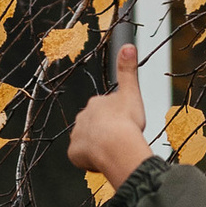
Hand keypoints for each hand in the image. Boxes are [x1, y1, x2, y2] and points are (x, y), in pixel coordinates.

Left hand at [67, 37, 152, 186]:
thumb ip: (128, 70)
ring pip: (87, 142)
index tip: (124, 125)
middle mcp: (82, 118)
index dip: (115, 118)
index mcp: (95, 103)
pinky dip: (91, 161)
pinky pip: (81, 158)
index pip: (104, 110)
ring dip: (97, 147)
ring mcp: (77, 136)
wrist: (115, 146)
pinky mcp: (74, 154)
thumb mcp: (131, 92)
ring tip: (112, 152)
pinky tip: (103, 161)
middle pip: (94, 126)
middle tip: (119, 140)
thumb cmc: (125, 122)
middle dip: (104, 133)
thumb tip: (128, 45)